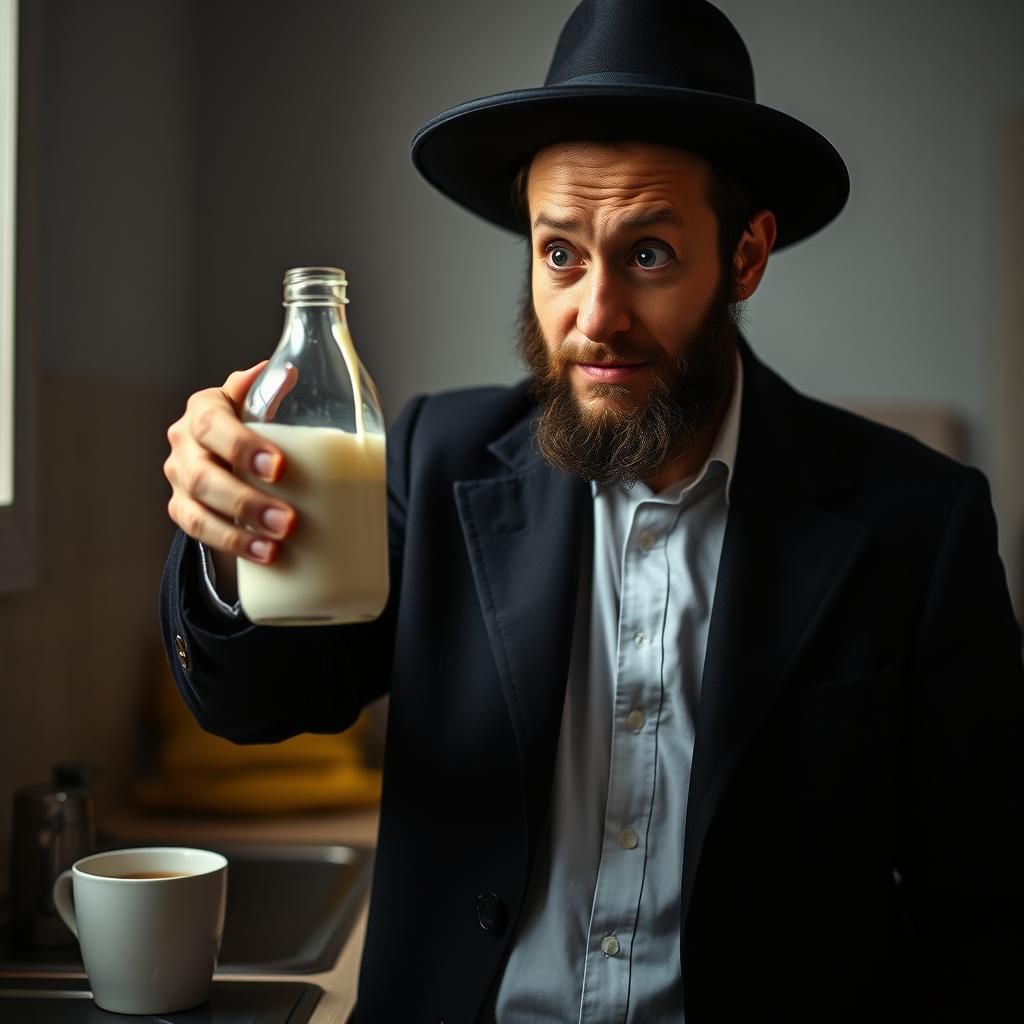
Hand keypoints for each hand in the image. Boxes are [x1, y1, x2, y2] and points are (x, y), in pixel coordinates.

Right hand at [164, 362, 297, 566]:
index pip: (213, 424)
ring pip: (196, 509)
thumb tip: (286, 372)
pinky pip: (199, 532)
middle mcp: (184, 443)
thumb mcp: (259, 404)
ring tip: (276, 544)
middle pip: (202, 475)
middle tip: (288, 520)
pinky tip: (264, 555)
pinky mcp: (182, 509)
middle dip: (245, 501)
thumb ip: (268, 390)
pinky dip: (232, 545)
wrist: (229, 449)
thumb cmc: (253, 422)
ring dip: (238, 533)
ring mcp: (179, 479)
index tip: (279, 468)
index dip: (242, 446)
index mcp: (204, 409)